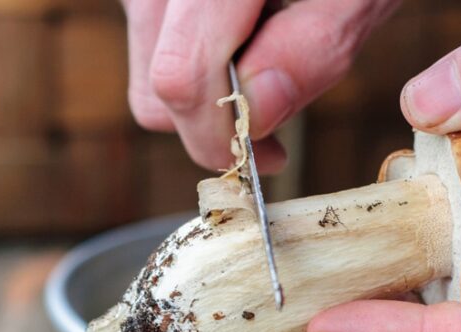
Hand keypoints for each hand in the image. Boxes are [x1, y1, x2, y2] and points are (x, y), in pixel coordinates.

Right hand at [122, 0, 399, 172]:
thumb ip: (310, 49)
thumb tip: (255, 119)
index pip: (181, 81)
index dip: (222, 139)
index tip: (267, 159)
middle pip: (156, 88)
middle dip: (214, 126)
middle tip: (269, 128)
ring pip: (150, 72)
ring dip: (205, 98)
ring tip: (264, 71)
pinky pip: (155, 45)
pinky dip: (195, 66)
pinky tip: (241, 45)